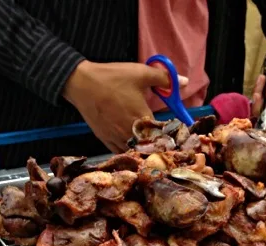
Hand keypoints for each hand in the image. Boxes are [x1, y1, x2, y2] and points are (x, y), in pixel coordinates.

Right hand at [64, 61, 186, 152]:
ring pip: (135, 152)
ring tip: (150, 146)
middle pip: (150, 148)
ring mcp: (116, 138)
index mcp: (142, 118)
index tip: (178, 137)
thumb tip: (184, 82)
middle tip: (167, 143)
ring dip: (143, 150)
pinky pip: (120, 152)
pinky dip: (128, 151)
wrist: (81, 84)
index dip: (172, 138)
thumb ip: (164, 78)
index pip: (164, 136)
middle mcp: (130, 133)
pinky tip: (133, 145)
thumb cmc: (112, 78)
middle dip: (159, 146)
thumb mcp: (140, 73)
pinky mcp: (105, 140)